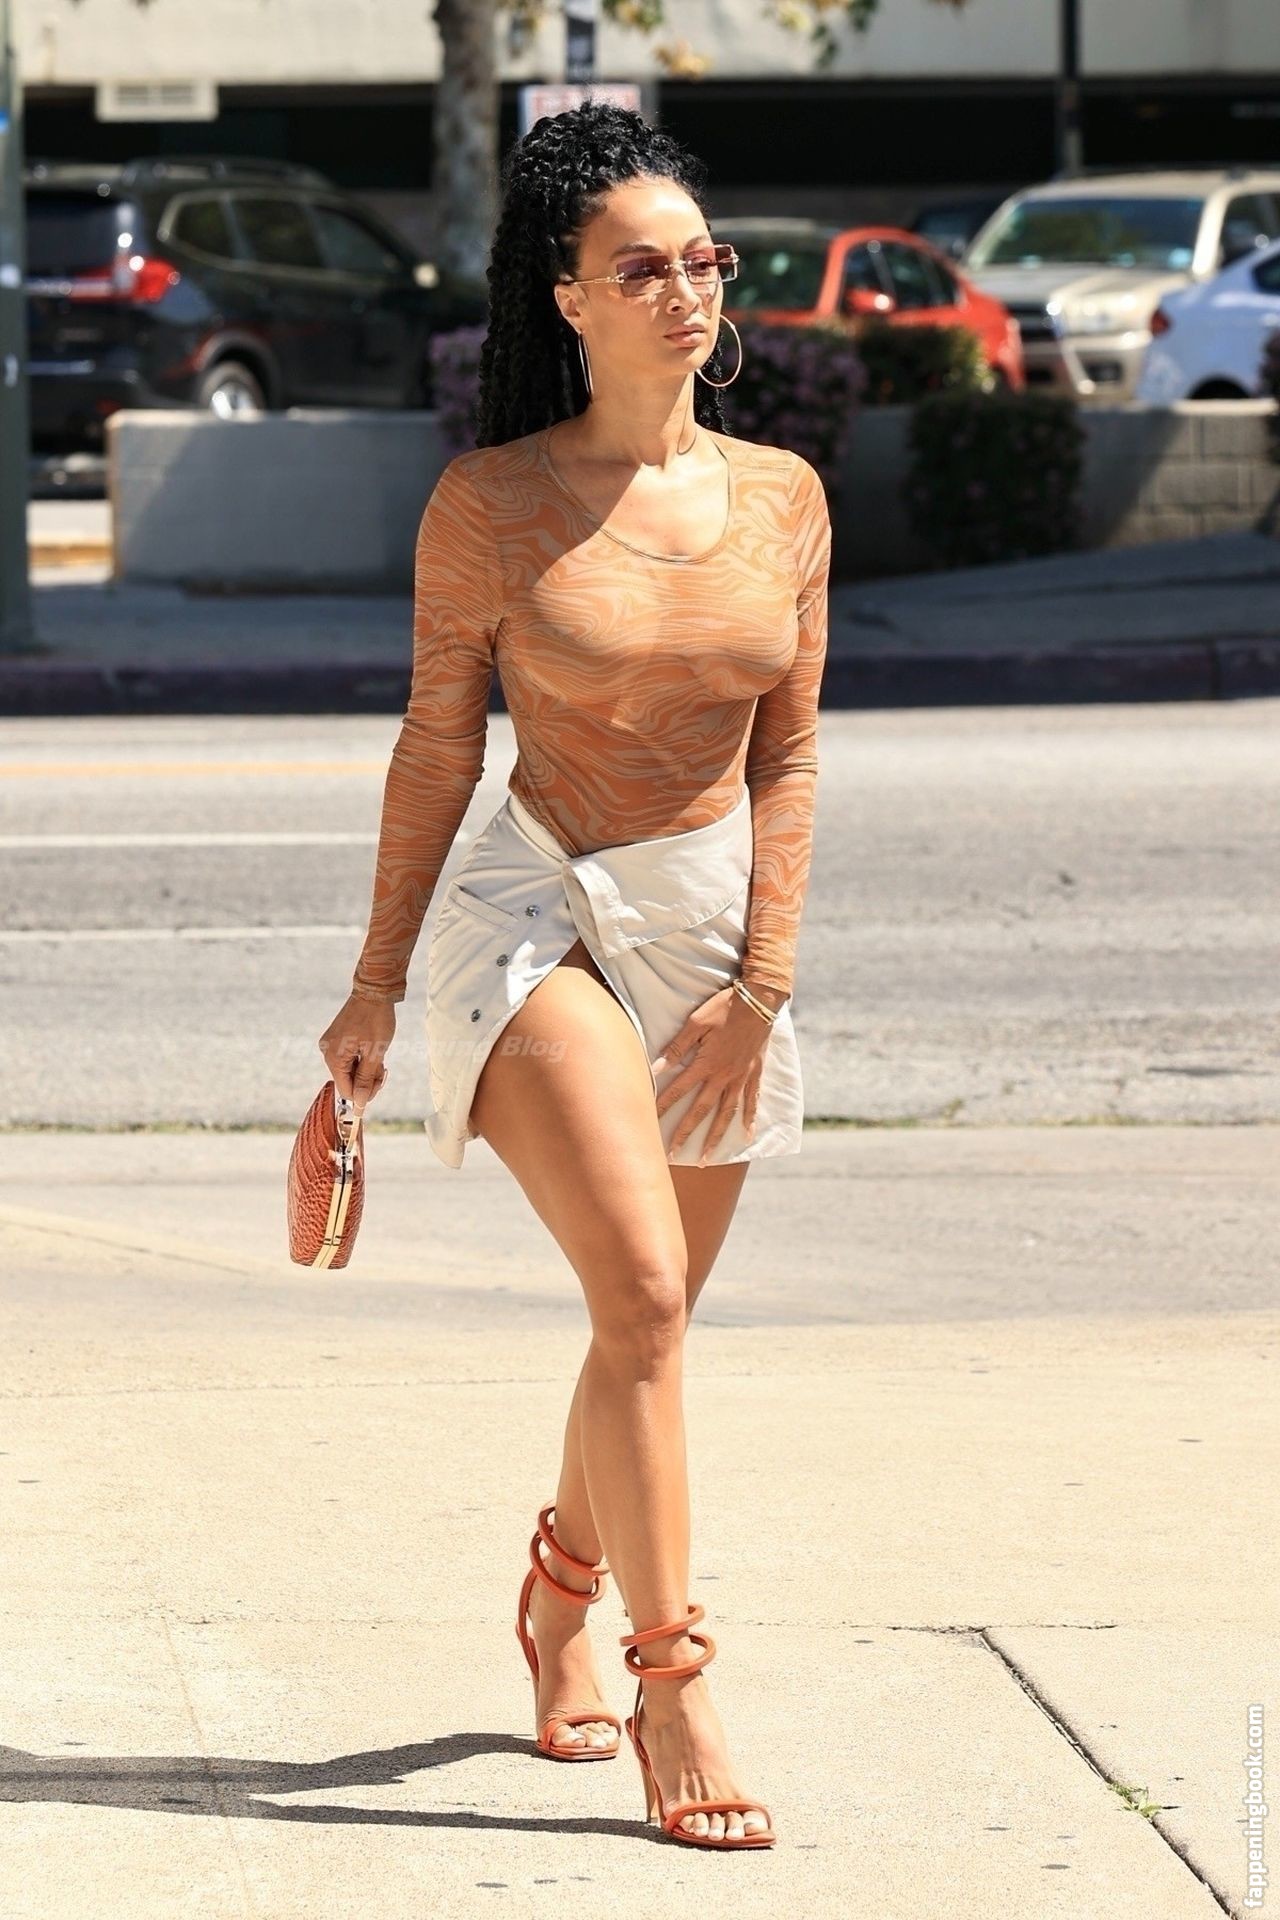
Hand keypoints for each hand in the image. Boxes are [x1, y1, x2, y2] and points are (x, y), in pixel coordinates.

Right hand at [319, 994, 395, 1116]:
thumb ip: (365, 1079)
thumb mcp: (375, 1053)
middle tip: (383, 1071)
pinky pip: (349, 1058)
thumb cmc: (376, 1020)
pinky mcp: (337, 1038)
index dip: (363, 1094)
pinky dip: (362, 1060)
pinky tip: (374, 1053)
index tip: (379, 1085)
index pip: (345, 1089)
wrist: (374, 991)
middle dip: (367, 1080)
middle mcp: (327, 1052)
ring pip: (350, 1070)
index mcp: (333, 1057)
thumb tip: (359, 1103)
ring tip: (381, 1059)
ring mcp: (331, 1044)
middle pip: (347, 1080)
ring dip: (367, 1069)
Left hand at [652, 985, 774, 1162]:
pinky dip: (749, 1119)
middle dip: (684, 1134)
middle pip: (700, 1111)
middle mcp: (723, 1077)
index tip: (649, 1124)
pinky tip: (747, 1135)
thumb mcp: (696, 1022)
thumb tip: (655, 1067)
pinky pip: (752, 1101)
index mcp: (705, 1064)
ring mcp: (741, 1078)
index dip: (662, 1107)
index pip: (677, 1090)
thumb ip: (676, 1047)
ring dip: (714, 1137)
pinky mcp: (755, 1073)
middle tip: (672, 1155)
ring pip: (725, 1114)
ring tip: (707, 1158)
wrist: (760, 1000)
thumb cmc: (724, 1007)